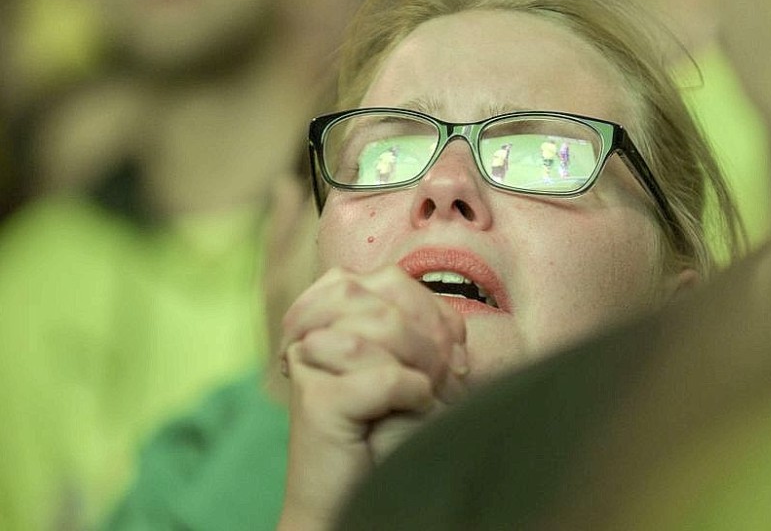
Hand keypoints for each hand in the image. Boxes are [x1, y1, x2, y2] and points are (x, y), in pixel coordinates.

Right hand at [276, 265, 467, 529]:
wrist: (351, 498)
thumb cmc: (386, 431)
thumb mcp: (411, 368)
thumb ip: (424, 331)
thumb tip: (455, 321)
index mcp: (331, 312)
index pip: (391, 278)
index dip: (432, 308)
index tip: (449, 350)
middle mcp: (314, 329)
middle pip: (384, 290)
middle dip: (431, 331)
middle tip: (440, 375)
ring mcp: (310, 361)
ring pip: (383, 325)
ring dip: (425, 360)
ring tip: (428, 392)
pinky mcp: (316, 401)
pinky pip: (384, 377)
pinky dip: (413, 391)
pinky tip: (413, 408)